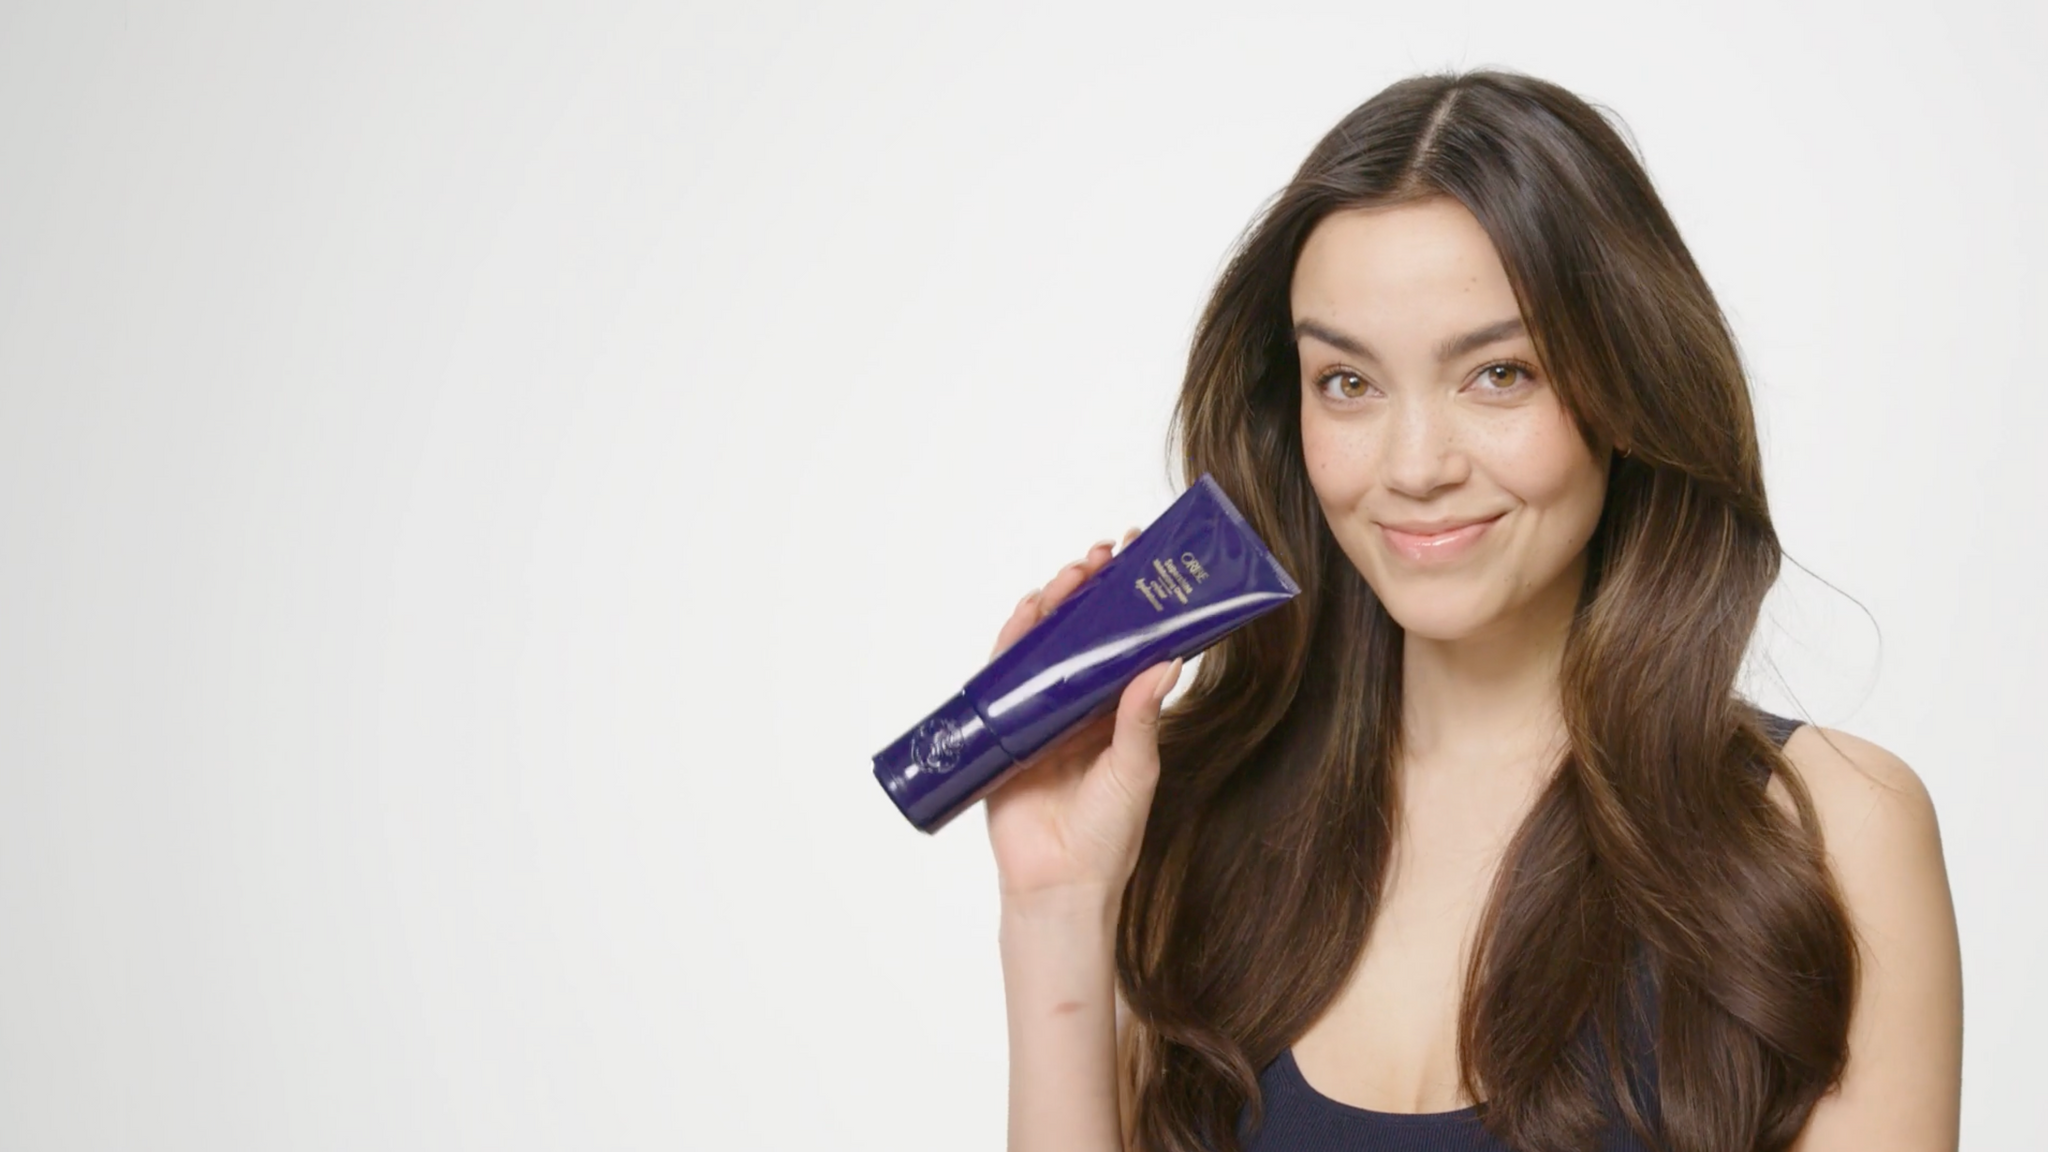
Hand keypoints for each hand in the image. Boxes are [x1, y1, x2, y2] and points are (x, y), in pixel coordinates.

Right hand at [983, 528, 1182, 902]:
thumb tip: (1167, 661)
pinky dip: (1011, 642)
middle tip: (1103, 556)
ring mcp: (1039, 715)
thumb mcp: (1134, 770)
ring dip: (1054, 606)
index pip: (1124, 644)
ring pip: (1042, 646)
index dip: (1131, 602)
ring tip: (1072, 575)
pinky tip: (1025, 613)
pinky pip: (1003, 677)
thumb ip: (1141, 718)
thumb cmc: (1107, 836)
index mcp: (1115, 713)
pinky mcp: (1004, 730)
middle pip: (1080, 634)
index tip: (1141, 560)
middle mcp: (1077, 707)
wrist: (1057, 884)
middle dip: (1090, 592)